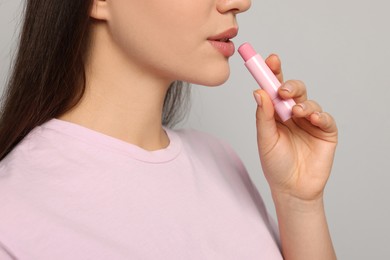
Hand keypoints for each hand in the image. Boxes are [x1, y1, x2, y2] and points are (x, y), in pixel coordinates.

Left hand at [253, 54, 337, 202]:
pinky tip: (312, 119)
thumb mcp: (265, 140)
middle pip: (293, 90)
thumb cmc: (275, 165)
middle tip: (283, 90)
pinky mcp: (325, 132)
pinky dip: (319, 115)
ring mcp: (310, 122)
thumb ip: (263, 116)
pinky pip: (325, 118)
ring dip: (302, 104)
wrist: (292, 189)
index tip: (270, 60)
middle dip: (289, 86)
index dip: (273, 73)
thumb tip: (258, 91)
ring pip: (309, 102)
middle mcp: (292, 114)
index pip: (274, 89)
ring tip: (296, 113)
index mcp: (275, 113)